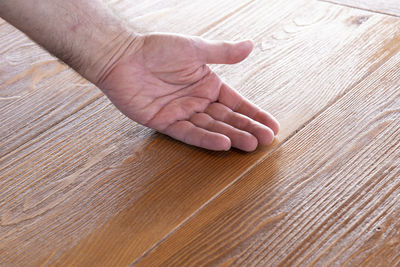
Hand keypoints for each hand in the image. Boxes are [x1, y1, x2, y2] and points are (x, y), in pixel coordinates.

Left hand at [98, 33, 279, 150]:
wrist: (122, 56)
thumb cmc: (157, 48)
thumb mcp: (195, 49)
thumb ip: (223, 53)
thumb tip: (250, 45)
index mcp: (207, 84)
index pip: (236, 102)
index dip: (254, 114)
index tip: (272, 126)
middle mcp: (198, 101)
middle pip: (227, 118)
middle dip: (248, 128)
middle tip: (267, 140)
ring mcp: (182, 113)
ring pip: (212, 128)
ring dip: (232, 136)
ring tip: (251, 145)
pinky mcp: (165, 123)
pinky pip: (189, 133)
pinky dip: (206, 139)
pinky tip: (224, 144)